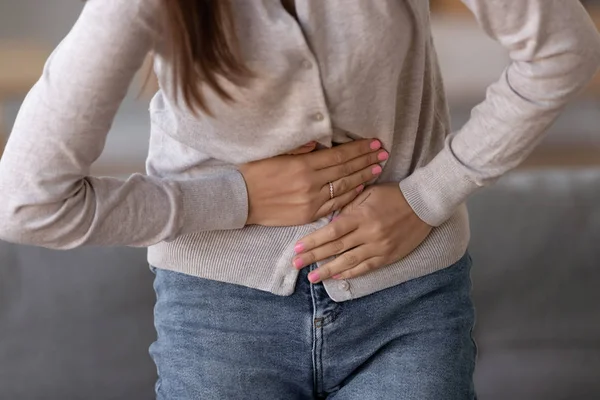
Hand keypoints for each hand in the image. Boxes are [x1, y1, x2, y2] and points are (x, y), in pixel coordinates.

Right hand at [240, 139, 386, 225]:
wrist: (240, 201)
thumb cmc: (254, 173)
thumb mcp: (273, 153)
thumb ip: (297, 148)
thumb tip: (317, 143)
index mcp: (303, 164)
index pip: (339, 155)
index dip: (358, 148)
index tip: (373, 143)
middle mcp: (311, 183)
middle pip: (346, 170)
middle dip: (366, 160)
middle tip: (383, 153)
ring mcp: (311, 201)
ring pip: (344, 187)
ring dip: (363, 176)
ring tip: (377, 168)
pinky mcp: (308, 215)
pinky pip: (334, 204)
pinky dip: (349, 195)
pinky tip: (360, 188)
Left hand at [292, 183, 431, 282]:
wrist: (424, 204)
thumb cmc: (393, 195)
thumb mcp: (369, 193)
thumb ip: (349, 207)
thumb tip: (330, 222)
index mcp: (362, 216)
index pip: (332, 232)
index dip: (313, 242)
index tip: (297, 249)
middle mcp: (369, 234)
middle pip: (336, 248)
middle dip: (314, 258)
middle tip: (296, 265)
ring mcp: (379, 247)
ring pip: (349, 262)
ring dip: (328, 270)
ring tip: (312, 278)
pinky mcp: (389, 256)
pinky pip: (366, 267)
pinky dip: (350, 273)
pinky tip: (337, 276)